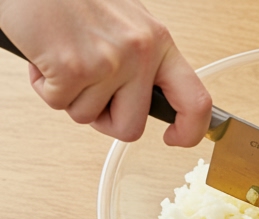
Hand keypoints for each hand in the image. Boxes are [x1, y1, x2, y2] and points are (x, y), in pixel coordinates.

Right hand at [0, 0, 210, 144]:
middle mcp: (140, 52)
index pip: (195, 101)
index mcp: (158, 41)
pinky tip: (44, 54)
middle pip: (131, 127)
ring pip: (88, 116)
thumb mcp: (124, 21)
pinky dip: (44, 85)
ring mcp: (109, 62)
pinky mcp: (73, 68)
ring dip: (69, 95)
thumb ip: (142, 58)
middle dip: (104, 120)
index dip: (189, 130)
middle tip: (87, 94)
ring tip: (62, 58)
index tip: (173, 137)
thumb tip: (148, 96)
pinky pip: (58, 103)